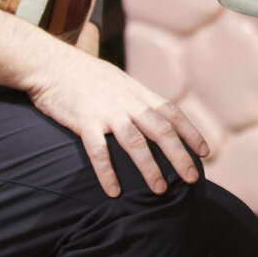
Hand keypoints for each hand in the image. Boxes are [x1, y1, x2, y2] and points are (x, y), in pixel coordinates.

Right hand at [24, 54, 212, 196]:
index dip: (191, 133)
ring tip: (160, 190)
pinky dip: (107, 172)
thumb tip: (156, 116)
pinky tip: (114, 191)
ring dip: (149, 168)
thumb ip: (137, 99)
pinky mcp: (84, 122)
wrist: (51, 65)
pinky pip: (98, 151)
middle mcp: (127, 102)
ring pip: (134, 142)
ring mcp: (106, 112)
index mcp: (138, 93)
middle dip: (179, 156)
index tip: (205, 153)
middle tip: (192, 178)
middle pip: (160, 130)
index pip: (173, 113)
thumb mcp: (119, 81)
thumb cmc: (85, 75)